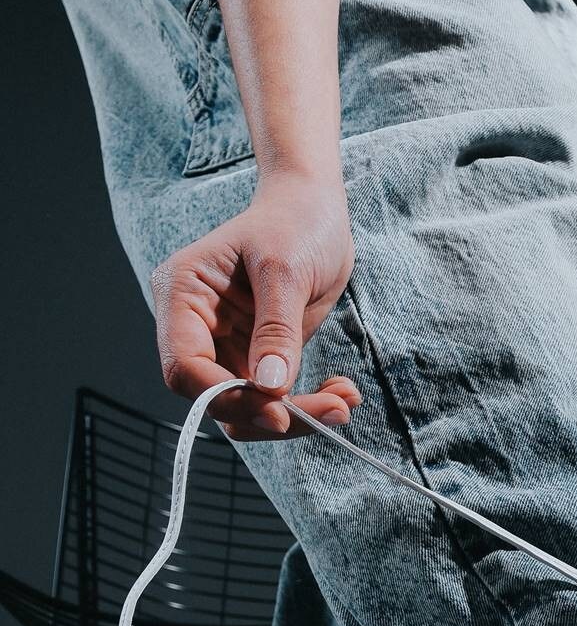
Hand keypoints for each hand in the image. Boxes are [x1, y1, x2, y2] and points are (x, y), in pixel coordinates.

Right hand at [149, 171, 361, 440]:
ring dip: (296, 416)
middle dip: (271, 414)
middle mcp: (195, 327)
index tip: (278, 411)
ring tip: (344, 402)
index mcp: (182, 295)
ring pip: (245, 408)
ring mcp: (224, 346)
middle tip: (332, 411)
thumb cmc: (293, 221)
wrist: (314, 209)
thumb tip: (270, 386)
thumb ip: (276, 330)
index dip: (226, 396)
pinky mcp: (255, 358)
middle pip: (215, 397)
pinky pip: (272, 399)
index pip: (184, 367)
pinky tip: (343, 394)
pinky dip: (307, 405)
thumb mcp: (285, 270)